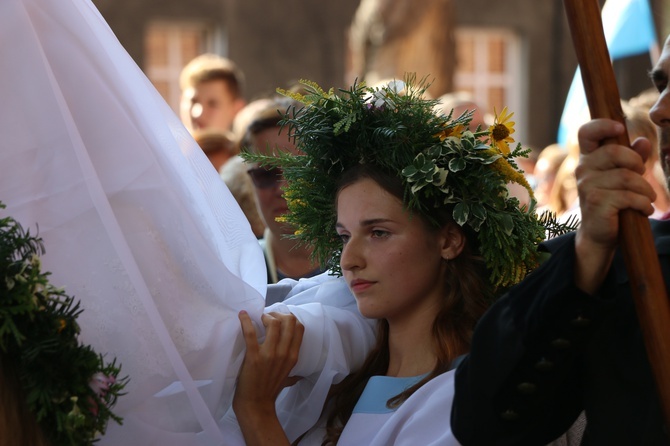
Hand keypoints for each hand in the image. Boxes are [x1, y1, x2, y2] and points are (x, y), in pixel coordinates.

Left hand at [233, 311, 303, 421]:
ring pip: (274, 324)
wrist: (256, 405)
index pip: (299, 327)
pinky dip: (245, 321)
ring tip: (258, 318)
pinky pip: (250, 334)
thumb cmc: (270, 391)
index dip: (289, 318)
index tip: (279, 319)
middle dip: (278, 313)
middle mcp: (284, 353)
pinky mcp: (253, 357)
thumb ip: (295, 374)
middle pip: (289, 321)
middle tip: (267, 317)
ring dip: (265, 316)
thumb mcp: (288, 380)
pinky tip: (242, 315)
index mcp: (293, 356)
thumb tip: (302, 374)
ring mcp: (269, 355)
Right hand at [574, 119, 655, 292]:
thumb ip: (633, 158)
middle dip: (636, 163)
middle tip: (642, 176)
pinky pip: (628, 196)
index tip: (619, 129)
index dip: (601, 126)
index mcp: (588, 158)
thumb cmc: (613, 201)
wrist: (600, 233)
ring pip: (626, 177)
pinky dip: (643, 203)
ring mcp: (587, 186)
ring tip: (647, 199)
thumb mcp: (624, 176)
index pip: (586, 133)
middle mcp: (583, 169)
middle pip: (613, 152)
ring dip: (645, 190)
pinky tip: (644, 210)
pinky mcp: (596, 202)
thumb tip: (643, 141)